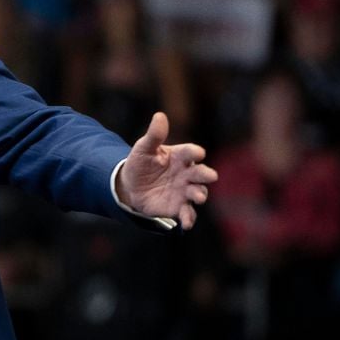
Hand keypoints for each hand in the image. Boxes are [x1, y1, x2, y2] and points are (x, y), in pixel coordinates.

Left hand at [117, 112, 218, 229]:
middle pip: (200, 173)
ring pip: (198, 193)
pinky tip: (186, 224)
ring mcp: (184, 191)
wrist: (130, 186)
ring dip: (200, 195)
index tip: (198, 153)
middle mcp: (187, 173)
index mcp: (180, 156)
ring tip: (198, 197)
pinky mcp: (178, 206)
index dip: (195, 152)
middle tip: (209, 176)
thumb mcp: (143, 148)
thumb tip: (160, 116)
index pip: (191, 152)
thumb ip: (153, 135)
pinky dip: (189, 218)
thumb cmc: (141, 163)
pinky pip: (187, 213)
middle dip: (205, 174)